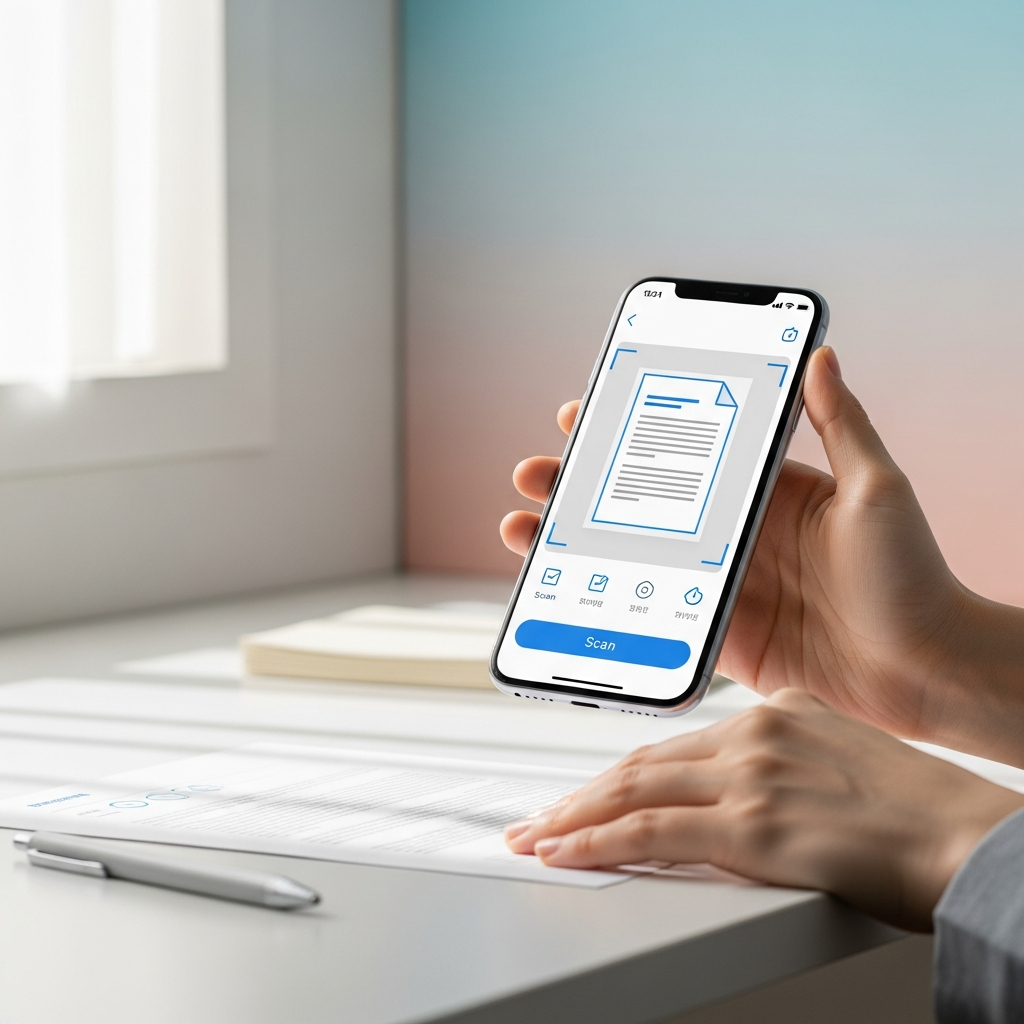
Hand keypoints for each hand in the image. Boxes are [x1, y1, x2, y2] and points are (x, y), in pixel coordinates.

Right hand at [501, 348, 1023, 764]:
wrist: (925, 672)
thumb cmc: (915, 579)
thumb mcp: (879, 489)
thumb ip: (842, 426)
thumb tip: (821, 356)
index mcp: (767, 493)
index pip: (683, 451)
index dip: (627, 431)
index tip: (581, 412)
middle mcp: (734, 536)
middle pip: (639, 503)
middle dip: (580, 484)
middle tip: (534, 473)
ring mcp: (720, 586)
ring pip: (629, 555)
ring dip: (573, 542)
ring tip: (524, 528)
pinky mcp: (716, 633)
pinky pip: (648, 615)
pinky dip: (602, 602)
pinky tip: (563, 591)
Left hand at [504, 690, 1023, 931]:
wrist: (970, 839)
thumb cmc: (920, 811)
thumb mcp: (840, 760)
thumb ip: (781, 762)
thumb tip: (737, 791)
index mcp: (774, 714)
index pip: (673, 745)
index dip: (620, 773)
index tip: (587, 792)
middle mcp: (755, 734)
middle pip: (642, 763)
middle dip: (581, 793)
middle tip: (540, 815)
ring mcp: (751, 777)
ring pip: (634, 791)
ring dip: (575, 816)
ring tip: (537, 835)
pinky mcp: (754, 825)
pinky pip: (651, 831)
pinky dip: (598, 841)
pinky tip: (567, 853)